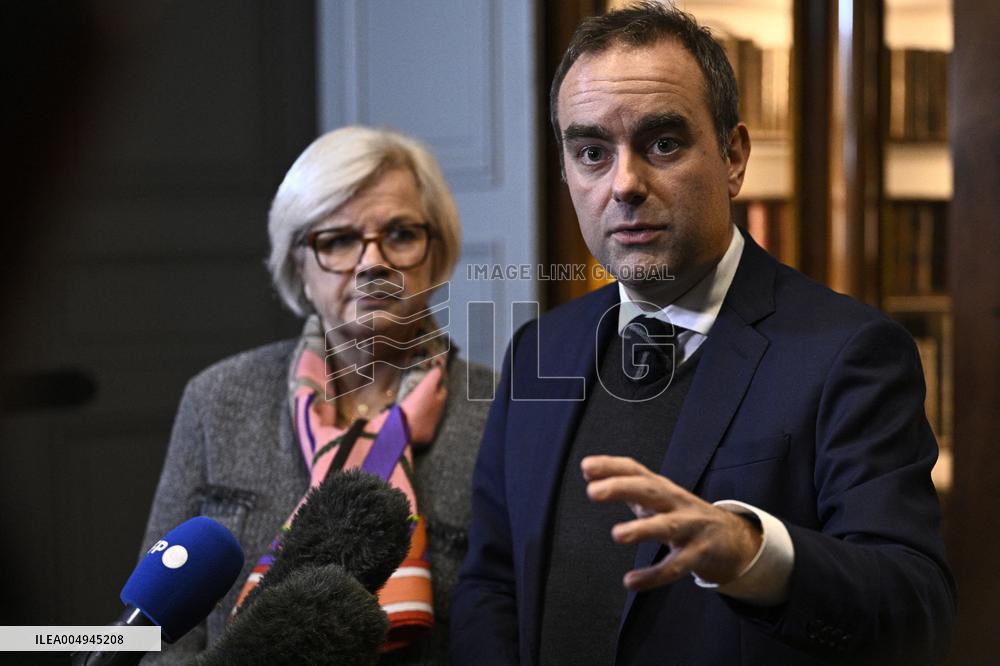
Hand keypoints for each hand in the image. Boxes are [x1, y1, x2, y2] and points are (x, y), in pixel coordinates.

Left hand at [582, 455, 761, 591]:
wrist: (731, 538)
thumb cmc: (682, 514)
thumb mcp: (655, 496)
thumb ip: (624, 484)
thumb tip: (588, 469)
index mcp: (661, 487)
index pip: (636, 470)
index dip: (612, 466)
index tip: (587, 467)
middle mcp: (675, 502)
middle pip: (650, 490)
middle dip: (622, 489)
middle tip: (594, 493)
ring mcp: (690, 527)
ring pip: (666, 526)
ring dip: (642, 530)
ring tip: (617, 535)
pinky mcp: (698, 554)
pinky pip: (675, 566)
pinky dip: (653, 576)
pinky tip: (631, 582)